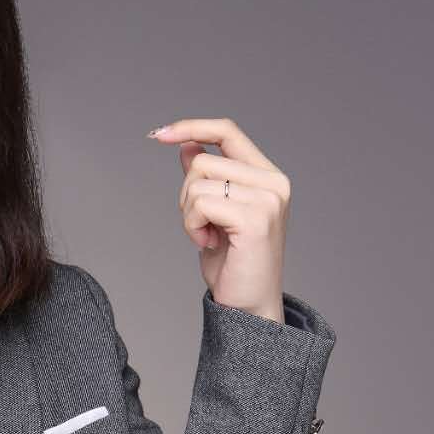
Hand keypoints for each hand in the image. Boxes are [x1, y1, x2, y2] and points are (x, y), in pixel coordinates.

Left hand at [147, 116, 290, 320]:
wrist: (248, 306)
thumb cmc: (233, 264)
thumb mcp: (213, 214)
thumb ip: (207, 179)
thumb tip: (188, 145)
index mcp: (267, 176)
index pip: (228, 131)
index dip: (192, 126)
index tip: (160, 134)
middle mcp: (273, 182)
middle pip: (203, 160)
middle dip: (185, 195)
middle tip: (200, 227)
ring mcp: (268, 198)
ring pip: (198, 181)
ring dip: (188, 214)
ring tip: (206, 237)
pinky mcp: (256, 217)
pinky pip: (201, 203)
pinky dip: (192, 225)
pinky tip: (207, 244)